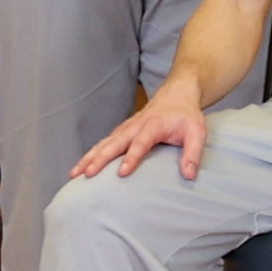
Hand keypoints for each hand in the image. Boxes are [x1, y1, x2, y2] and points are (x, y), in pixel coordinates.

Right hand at [77, 87, 204, 181]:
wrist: (176, 94)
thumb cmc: (186, 116)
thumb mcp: (197, 133)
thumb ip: (193, 154)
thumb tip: (189, 176)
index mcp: (152, 126)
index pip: (140, 143)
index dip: (131, 157)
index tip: (122, 172)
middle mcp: (134, 126)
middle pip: (114, 143)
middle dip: (99, 159)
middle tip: (87, 174)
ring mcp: (125, 128)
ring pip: (103, 144)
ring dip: (88, 157)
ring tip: (74, 174)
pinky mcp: (121, 132)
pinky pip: (103, 144)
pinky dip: (91, 154)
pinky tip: (81, 167)